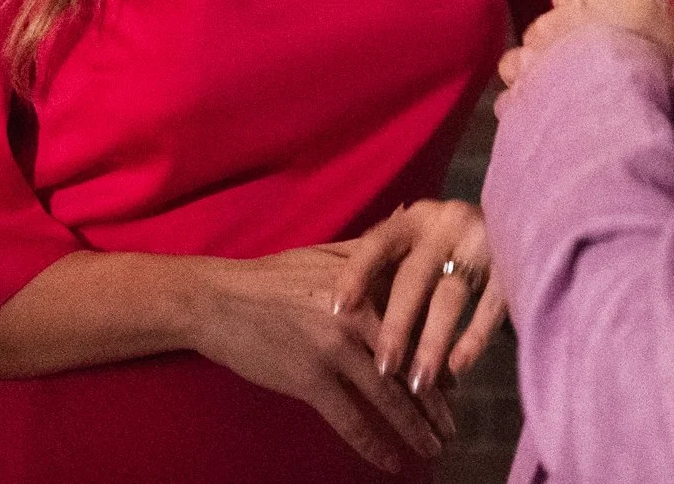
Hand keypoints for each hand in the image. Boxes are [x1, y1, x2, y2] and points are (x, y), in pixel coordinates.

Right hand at [188, 244, 447, 472]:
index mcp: (366, 284)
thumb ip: (370, 247)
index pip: (417, 323)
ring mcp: (334, 349)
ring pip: (388, 397)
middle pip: (410, 363)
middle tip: (453, 426)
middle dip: (436, 402)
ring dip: (415, 428)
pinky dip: (373, 445)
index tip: (455, 383)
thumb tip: (407, 214)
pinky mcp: (309, 379)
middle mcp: (357, 316)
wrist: (218, 300)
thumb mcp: (326, 254)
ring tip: (434, 448)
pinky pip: (350, 419)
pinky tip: (391, 462)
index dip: (439, 356)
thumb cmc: (273, 276)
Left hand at [333, 200, 507, 400]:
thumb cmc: (451, 244)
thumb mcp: (419, 244)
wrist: (523, 217)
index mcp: (415, 218)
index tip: (337, 310)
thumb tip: (339, 314)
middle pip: (414, 277)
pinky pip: (491, 307)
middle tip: (383, 368)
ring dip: (432, 342)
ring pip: (451, 297)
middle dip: (396, 325)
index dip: (356, 274)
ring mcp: (482, 242)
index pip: (377, 243)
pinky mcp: (514, 263)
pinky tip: (458, 368)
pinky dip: (474, 339)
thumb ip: (388, 269)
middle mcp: (447, 224)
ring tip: (418, 383)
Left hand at [496, 0, 673, 118]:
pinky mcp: (519, 100)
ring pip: (519, 61)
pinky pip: (512, 99)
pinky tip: (539, 115)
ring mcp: (529, 65)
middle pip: (542, 28)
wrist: (619, 100)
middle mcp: (545, 28)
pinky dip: (522, 105)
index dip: (577, 6)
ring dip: (532, 72)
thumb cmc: (642, 49)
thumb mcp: (655, 2)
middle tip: (582, 64)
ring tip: (557, 91)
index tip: (594, 22)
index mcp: (576, 2)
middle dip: (555, 42)